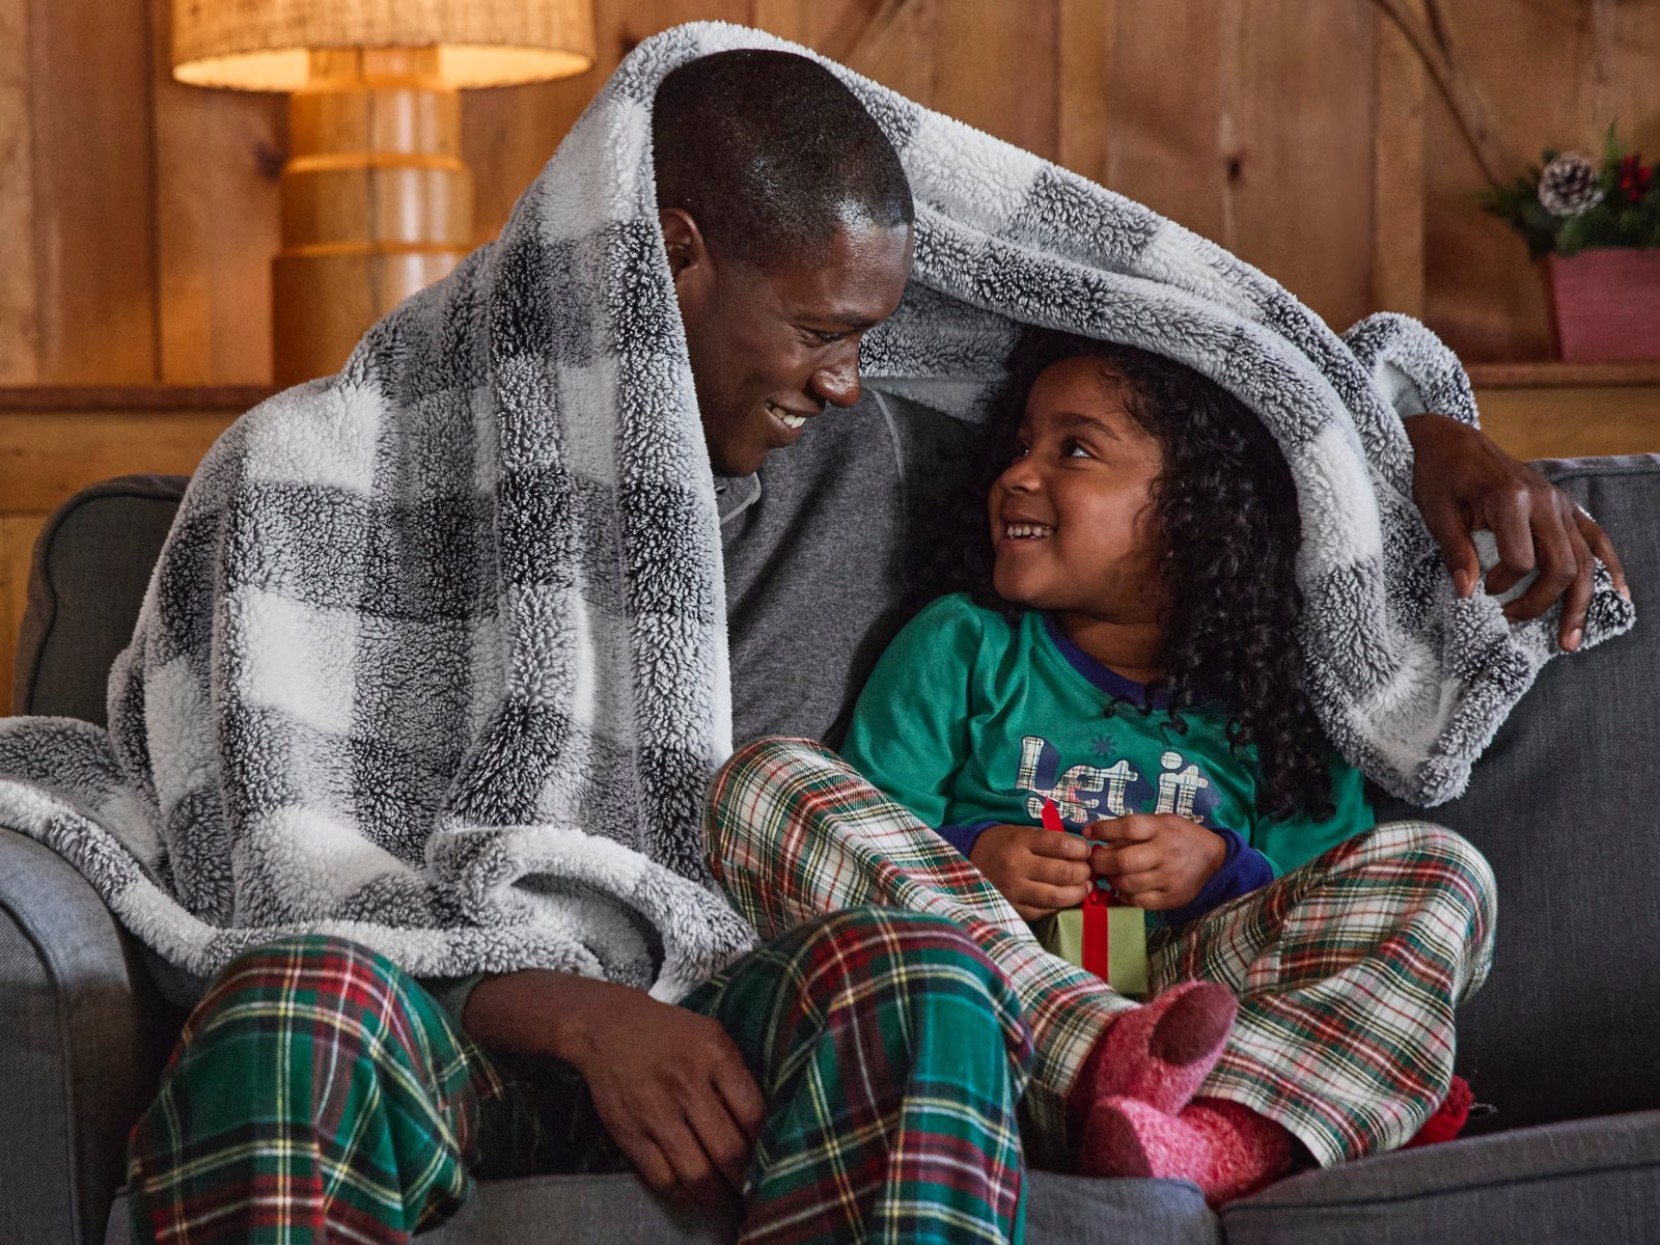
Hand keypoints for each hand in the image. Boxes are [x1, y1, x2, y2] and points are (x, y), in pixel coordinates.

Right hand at [464, 970, 763, 1209]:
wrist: (608, 1028)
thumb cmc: (670, 1033)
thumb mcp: (713, 1035)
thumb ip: (737, 1074)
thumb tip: (764, 1122)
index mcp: (715, 1054)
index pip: (753, 1113)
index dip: (766, 1143)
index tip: (770, 1154)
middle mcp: (687, 1084)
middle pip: (728, 1150)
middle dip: (745, 1177)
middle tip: (752, 1186)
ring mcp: (656, 1111)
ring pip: (697, 1173)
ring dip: (717, 1194)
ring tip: (726, 1197)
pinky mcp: (630, 1134)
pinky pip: (662, 1179)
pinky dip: (683, 1194)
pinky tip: (694, 1192)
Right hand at [968, 823, 1093, 919]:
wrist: (965, 863)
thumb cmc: (1000, 845)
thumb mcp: (1019, 832)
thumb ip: (1049, 841)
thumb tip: (1083, 852)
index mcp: (1019, 841)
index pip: (1062, 845)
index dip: (1082, 849)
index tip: (1085, 851)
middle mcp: (1016, 866)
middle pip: (1065, 872)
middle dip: (1085, 872)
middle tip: (1088, 871)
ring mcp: (1014, 891)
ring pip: (1059, 896)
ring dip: (1079, 892)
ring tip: (1083, 887)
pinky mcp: (1013, 909)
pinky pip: (1046, 911)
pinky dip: (1060, 905)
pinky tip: (1064, 898)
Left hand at [1085, 813, 1226, 910]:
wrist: (1215, 860)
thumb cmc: (1179, 837)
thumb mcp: (1160, 822)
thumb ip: (1132, 829)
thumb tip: (1098, 840)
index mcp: (1161, 828)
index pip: (1128, 827)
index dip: (1104, 830)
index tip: (1088, 833)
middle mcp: (1166, 852)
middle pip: (1124, 860)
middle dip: (1101, 862)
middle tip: (1093, 863)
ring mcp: (1169, 877)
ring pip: (1128, 883)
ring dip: (1111, 880)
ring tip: (1108, 875)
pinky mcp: (1172, 898)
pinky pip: (1139, 901)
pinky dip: (1124, 896)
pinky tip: (1122, 889)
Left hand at [1404, 413, 1628, 649]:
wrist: (1453, 441)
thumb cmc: (1439, 476)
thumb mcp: (1436, 513)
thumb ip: (1456, 552)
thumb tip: (1467, 593)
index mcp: (1510, 499)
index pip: (1521, 560)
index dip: (1501, 584)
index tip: (1479, 590)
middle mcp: (1545, 500)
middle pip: (1563, 565)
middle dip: (1543, 603)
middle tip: (1515, 623)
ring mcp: (1559, 502)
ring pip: (1585, 558)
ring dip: (1580, 601)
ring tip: (1570, 638)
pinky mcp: (1564, 505)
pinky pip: (1595, 537)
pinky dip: (1608, 567)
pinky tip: (1617, 595)